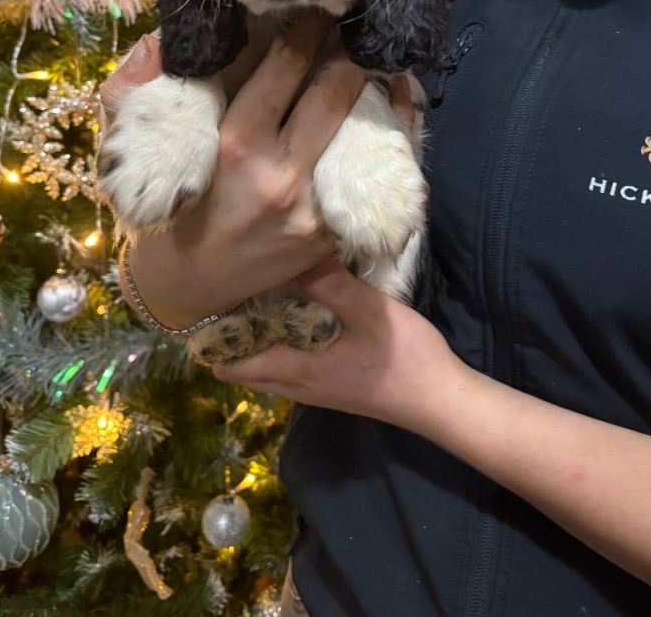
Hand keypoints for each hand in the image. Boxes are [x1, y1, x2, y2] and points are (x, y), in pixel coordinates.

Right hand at [98, 18, 365, 329]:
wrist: (187, 289)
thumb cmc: (160, 213)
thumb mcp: (129, 152)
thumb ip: (131, 91)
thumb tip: (159, 41)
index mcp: (234, 148)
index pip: (283, 72)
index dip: (305, 32)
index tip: (316, 8)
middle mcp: (282, 177)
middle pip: (333, 95)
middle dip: (346, 53)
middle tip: (353, 25)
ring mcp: (314, 210)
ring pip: (360, 133)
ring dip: (370, 92)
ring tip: (375, 59)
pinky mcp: (331, 235)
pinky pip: (367, 176)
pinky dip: (385, 138)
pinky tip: (394, 106)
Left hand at [213, 257, 460, 430]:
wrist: (440, 399)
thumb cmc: (404, 357)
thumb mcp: (368, 312)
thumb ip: (330, 283)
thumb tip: (293, 251)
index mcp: (295, 370)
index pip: (230, 366)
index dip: (212, 338)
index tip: (211, 299)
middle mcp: (297, 386)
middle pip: (242, 369)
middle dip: (230, 336)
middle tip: (232, 292)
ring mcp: (315, 389)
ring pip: (266, 369)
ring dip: (256, 340)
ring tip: (259, 297)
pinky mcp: (332, 385)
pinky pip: (288, 367)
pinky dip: (280, 344)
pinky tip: (297, 313)